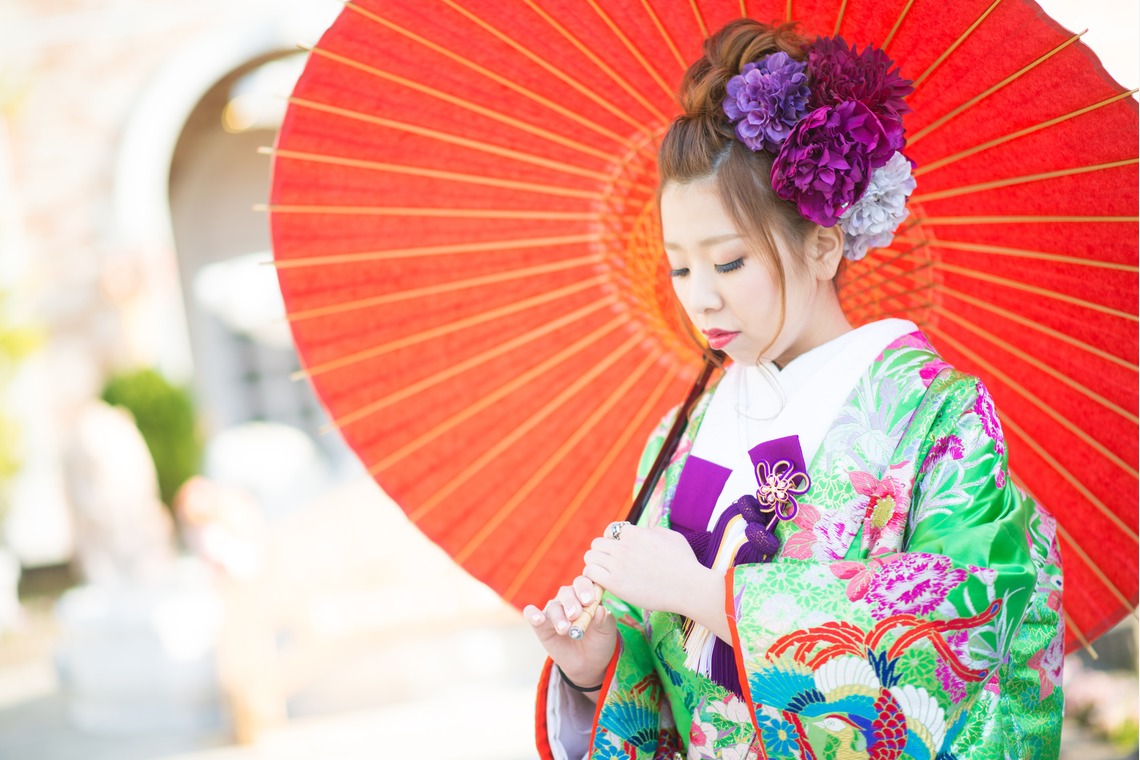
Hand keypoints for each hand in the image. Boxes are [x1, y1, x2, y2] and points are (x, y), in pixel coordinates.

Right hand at [523, 575, 616, 691]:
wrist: (588, 663)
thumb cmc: (599, 641)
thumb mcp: (606, 632)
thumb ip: (604, 620)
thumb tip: (601, 610)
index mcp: (586, 595)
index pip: (583, 583)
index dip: (585, 589)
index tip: (589, 601)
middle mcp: (569, 600)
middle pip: (566, 593)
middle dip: (571, 603)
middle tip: (576, 615)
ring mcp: (554, 611)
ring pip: (553, 606)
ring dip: (558, 617)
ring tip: (565, 630)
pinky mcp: (541, 625)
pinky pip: (532, 615)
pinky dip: (532, 614)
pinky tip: (536, 618)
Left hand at [583, 524, 713, 617]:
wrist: (689, 587)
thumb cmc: (684, 563)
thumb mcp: (671, 536)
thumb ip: (652, 530)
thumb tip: (642, 530)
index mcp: (635, 533)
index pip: (612, 531)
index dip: (614, 541)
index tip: (620, 552)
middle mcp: (623, 546)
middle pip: (597, 543)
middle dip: (602, 552)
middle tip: (611, 564)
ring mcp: (618, 565)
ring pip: (590, 557)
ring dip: (596, 564)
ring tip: (605, 573)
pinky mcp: (615, 583)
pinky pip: (590, 573)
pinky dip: (593, 577)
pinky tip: (603, 583)